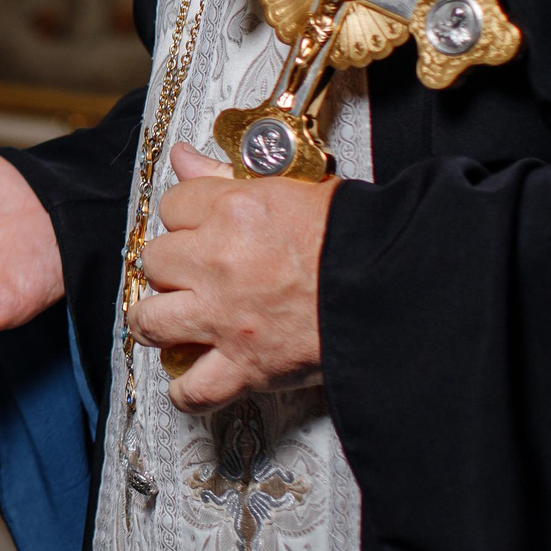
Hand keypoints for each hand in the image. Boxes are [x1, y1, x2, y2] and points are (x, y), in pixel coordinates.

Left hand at [128, 144, 335, 412]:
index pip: (171, 205)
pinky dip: (186, 393)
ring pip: (150, 320)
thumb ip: (227, 175)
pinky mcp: (245, 366)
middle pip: (155, 260)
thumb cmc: (357, 237)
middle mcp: (218, 263)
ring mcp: (225, 318)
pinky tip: (188, 382)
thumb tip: (182, 158)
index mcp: (233, 211)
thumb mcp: (295, 186)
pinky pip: (192, 389)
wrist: (399, 290)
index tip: (200, 229)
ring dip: (158, 321)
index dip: (186, 217)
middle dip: (172, 266)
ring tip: (173, 321)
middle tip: (194, 272)